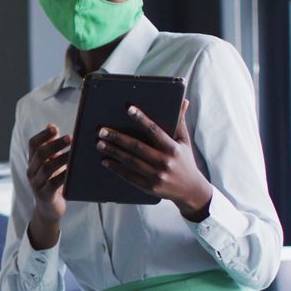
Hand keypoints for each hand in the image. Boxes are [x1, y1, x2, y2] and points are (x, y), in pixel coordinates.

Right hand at [26, 124, 70, 224]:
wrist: (49, 210)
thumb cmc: (53, 184)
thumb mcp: (50, 165)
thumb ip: (51, 148)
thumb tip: (51, 126)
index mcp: (33, 162)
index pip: (32, 144)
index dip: (43, 135)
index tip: (55, 129)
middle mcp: (31, 172)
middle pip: (40, 154)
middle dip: (55, 144)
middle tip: (71, 138)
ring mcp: (36, 184)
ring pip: (47, 168)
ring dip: (62, 158)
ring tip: (75, 153)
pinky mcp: (44, 196)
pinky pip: (53, 183)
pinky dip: (63, 175)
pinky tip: (73, 171)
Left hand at [96, 100, 212, 220]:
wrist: (190, 190)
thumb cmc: (185, 161)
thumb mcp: (184, 142)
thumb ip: (180, 122)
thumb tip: (183, 101)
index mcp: (173, 148)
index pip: (154, 130)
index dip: (142, 119)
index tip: (129, 109)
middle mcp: (164, 162)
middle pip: (137, 147)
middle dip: (118, 138)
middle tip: (102, 131)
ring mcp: (156, 175)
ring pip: (130, 161)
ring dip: (113, 152)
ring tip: (100, 144)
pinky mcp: (149, 186)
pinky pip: (129, 176)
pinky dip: (116, 168)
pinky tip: (105, 161)